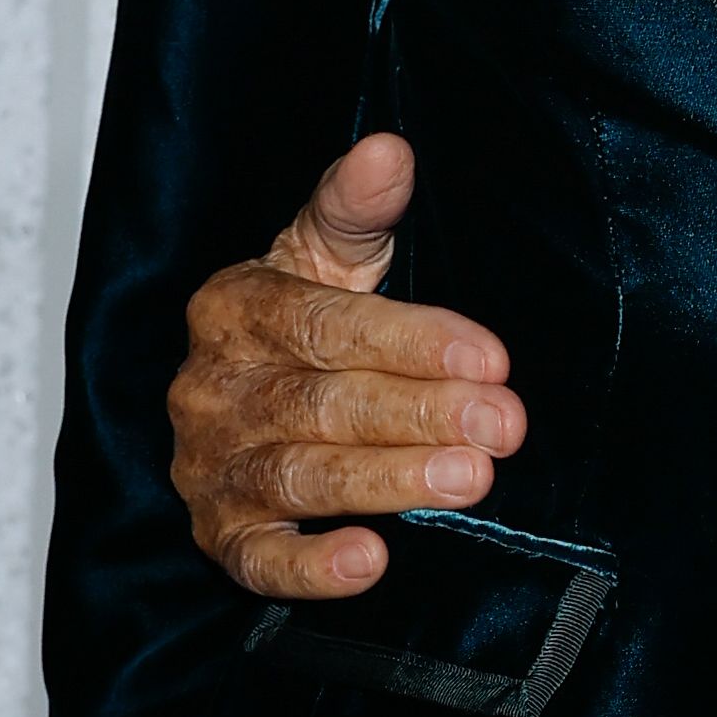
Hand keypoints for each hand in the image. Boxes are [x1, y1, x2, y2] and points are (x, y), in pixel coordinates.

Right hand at [167, 134, 525, 602]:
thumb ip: (356, 209)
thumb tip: (389, 149)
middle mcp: (213, 390)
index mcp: (235, 309)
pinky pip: (261, 561)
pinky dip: (312, 567)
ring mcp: (213, 468)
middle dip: (420, 413)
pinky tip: (371, 560)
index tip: (490, 356)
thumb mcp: (323, 256)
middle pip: (321, 403)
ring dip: (389, 481)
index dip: (411, 340)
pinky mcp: (223, 539)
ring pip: (301, 477)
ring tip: (471, 478)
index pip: (324, 325)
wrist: (236, 402)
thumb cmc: (295, 323)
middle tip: (503, 424)